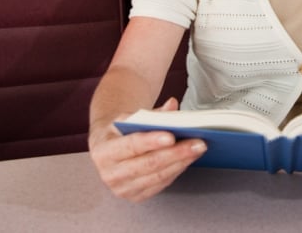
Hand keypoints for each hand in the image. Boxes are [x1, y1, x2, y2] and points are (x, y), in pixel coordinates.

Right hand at [89, 97, 207, 201]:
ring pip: (157, 176)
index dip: (152, 141)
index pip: (131, 146)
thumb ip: (151, 112)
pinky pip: (160, 184)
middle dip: (176, 153)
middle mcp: (110, 174)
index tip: (172, 136)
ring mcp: (122, 188)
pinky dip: (176, 170)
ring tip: (198, 149)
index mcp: (103, 151)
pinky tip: (188, 159)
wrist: (107, 148)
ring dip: (181, 162)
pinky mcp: (135, 196)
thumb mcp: (129, 117)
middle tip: (197, 142)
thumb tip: (172, 105)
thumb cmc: (120, 131)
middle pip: (148, 164)